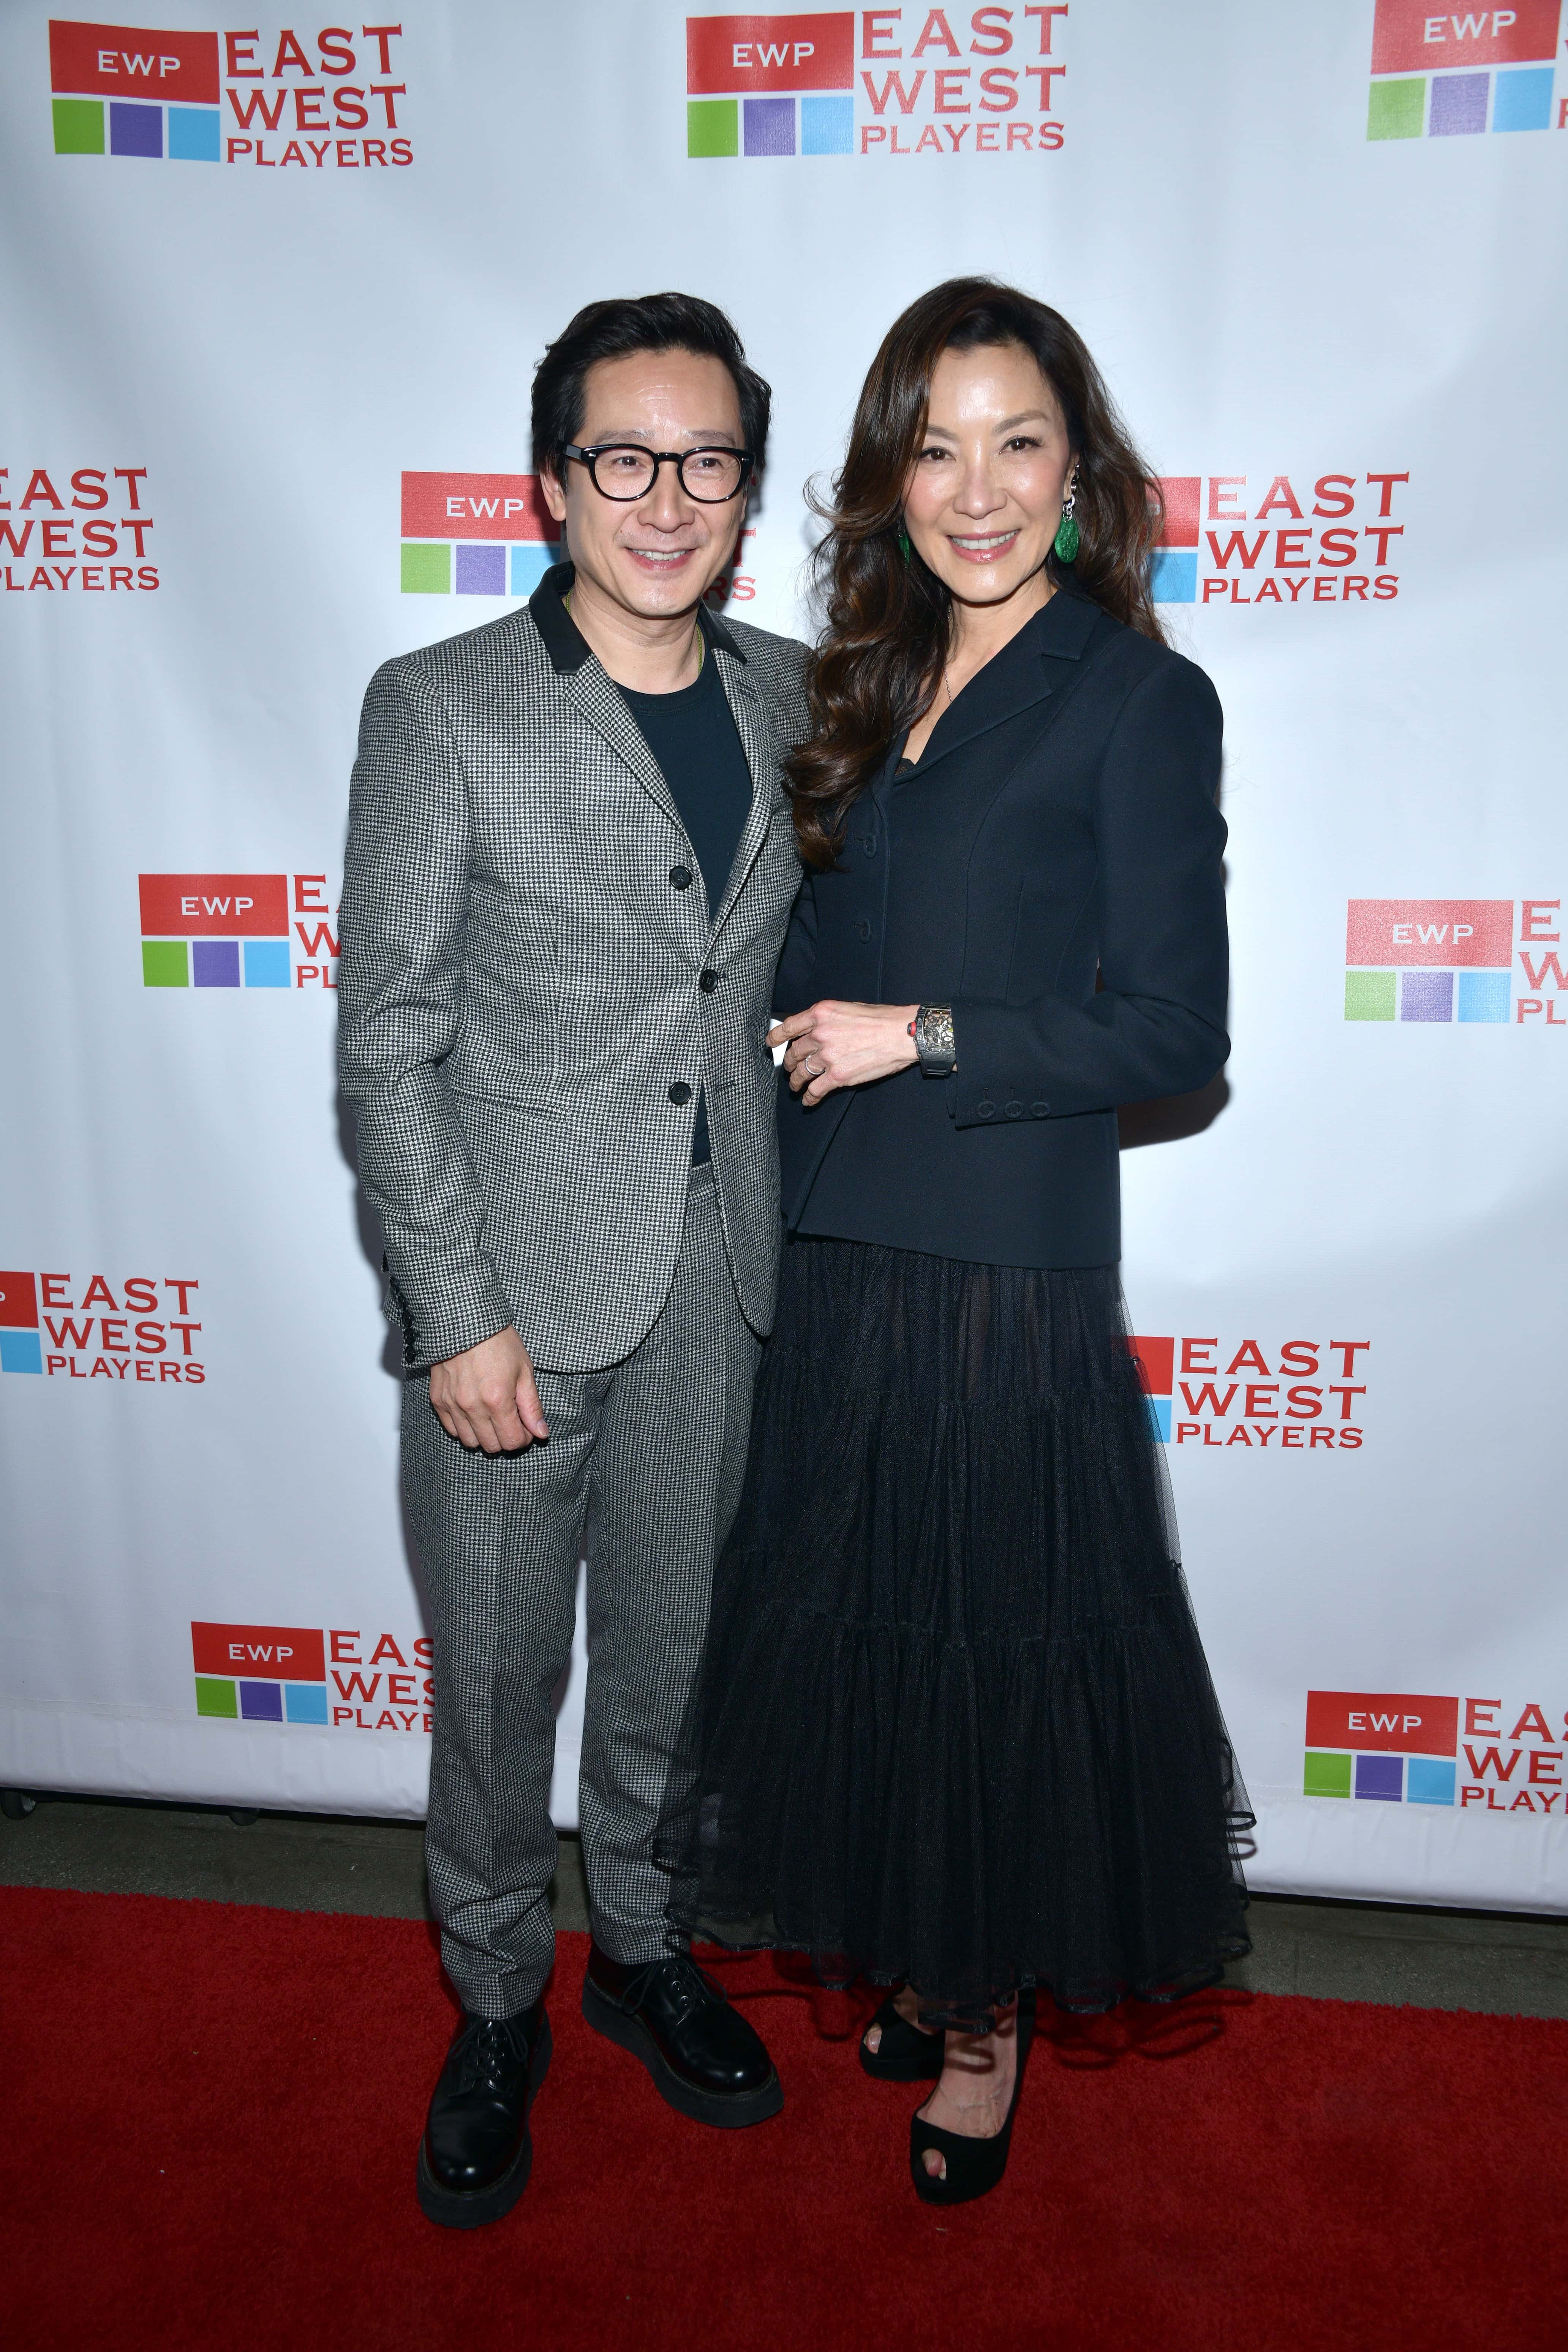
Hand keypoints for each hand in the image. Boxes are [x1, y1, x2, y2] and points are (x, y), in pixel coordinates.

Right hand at [429, 1326, 549, 1453]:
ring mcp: (452, 1404)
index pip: (511, 1441)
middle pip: (491, 1446)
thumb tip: (541, 1433)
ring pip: (470, 1442)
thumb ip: (532, 1406)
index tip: (526, 1428)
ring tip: (492, 1416)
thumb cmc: (498, 1341)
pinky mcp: (438, 1399)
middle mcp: (472, 1407)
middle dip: (505, 1438)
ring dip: (484, 1435)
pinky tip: (474, 1412)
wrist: (465, 1320)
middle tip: (511, 1421)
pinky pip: (451, 1429)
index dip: (523, 1439)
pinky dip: (464, 1427)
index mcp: (497, 1400)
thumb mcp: (524, 1371)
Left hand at [768, 1000, 919, 1106]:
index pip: (789, 1026)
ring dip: (796, 1081)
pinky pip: (815, 1090)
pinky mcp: (837, 1075)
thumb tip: (817, 1029)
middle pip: (795, 1052)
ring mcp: (827, 1056)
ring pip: (801, 1072)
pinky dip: (810, 1097)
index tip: (771, 1043)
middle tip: (790, 1068)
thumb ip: (828, 1019)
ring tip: (796, 1086)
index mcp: (821, 1013)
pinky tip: (809, 1100)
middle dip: (790, 1062)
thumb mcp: (848, 1008)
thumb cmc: (881, 1019)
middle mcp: (820, 1033)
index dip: (776, 1037)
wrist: (902, 1034)